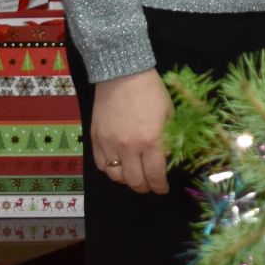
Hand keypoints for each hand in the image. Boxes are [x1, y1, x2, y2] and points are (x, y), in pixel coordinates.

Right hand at [91, 69, 171, 193]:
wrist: (122, 75)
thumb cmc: (151, 92)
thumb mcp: (168, 113)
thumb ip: (168, 137)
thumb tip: (166, 157)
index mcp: (150, 141)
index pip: (154, 174)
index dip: (159, 186)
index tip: (162, 189)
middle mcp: (128, 147)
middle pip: (134, 181)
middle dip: (144, 187)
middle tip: (150, 186)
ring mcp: (109, 144)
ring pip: (115, 176)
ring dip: (126, 180)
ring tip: (134, 176)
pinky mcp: (95, 139)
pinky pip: (101, 165)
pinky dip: (110, 170)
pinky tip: (118, 165)